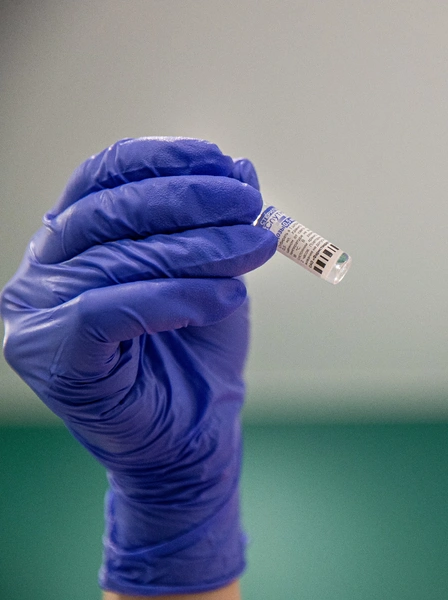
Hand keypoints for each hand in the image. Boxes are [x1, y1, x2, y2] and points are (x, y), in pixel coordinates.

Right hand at [1, 137, 276, 594]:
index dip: (163, 159)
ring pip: (117, 258)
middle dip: (189, 200)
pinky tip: (225, 296)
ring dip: (199, 247)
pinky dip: (175, 297)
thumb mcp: (216, 274)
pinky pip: (109, 310)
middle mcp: (43, 270)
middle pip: (109, 210)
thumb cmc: (198, 354)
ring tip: (256, 246)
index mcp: (73, 240)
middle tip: (250, 203)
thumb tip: (240, 165)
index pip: (104, 177)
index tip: (223, 160)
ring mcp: (38, 315)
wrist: (193, 439)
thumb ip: (219, 224)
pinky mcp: (52, 357)